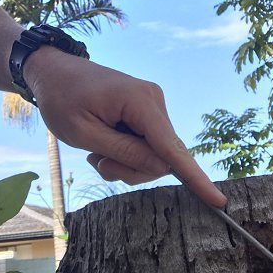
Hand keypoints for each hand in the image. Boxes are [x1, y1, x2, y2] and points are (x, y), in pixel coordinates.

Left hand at [25, 46, 227, 207]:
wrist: (53, 71)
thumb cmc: (62, 99)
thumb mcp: (85, 133)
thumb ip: (123, 152)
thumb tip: (161, 167)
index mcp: (140, 102)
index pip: (172, 148)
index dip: (195, 178)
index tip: (219, 201)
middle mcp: (154, 100)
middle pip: (161, 157)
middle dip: (130, 168)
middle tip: (97, 162)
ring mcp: (151, 104)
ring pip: (153, 154)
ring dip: (124, 162)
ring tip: (95, 151)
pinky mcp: (145, 110)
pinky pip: (146, 144)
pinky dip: (125, 152)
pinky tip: (102, 145)